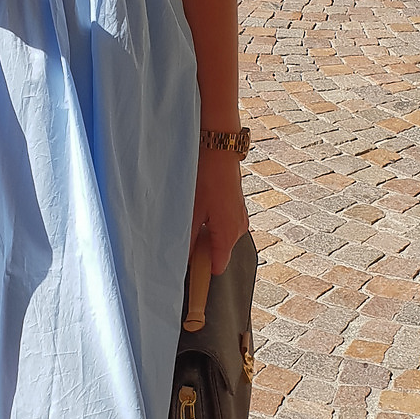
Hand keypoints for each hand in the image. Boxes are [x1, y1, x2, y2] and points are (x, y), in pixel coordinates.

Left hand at [189, 144, 248, 294]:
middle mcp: (239, 229)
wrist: (219, 147)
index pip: (216, 267)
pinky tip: (196, 210)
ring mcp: (239, 217)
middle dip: (199, 251)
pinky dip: (209, 223)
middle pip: (217, 253)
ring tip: (187, 221)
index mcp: (228, 234)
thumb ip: (186, 239)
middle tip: (180, 240)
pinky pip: (222, 225)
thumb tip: (180, 261)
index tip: (183, 270)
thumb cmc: (205, 177)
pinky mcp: (236, 206)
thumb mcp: (191, 210)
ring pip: (218, 237)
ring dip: (203, 235)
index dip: (199, 271)